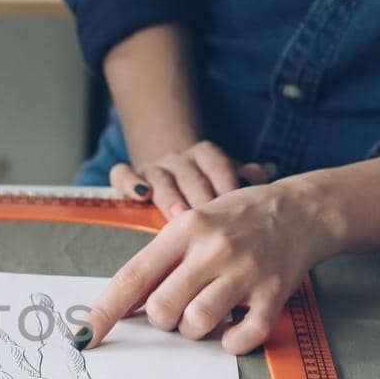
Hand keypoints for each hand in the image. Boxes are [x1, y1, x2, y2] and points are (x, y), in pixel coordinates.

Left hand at [80, 178, 343, 354]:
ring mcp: (245, 272)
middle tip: (180, 306)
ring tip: (208, 311)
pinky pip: (242, 338)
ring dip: (196, 330)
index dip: (104, 311)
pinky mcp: (274, 294)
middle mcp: (213, 249)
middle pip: (163, 309)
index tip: (84, 337)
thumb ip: (161, 260)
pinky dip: (232, 342)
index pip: (132, 277)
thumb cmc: (237, 219)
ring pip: (197, 324)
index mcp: (184, 230)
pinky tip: (233, 327)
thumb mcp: (193, 223)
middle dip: (163, 319)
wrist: (302, 210)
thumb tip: (125, 305)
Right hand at [109, 141, 268, 219]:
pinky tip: (140, 195)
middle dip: (199, 199)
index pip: (219, 166)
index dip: (226, 186)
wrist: (174, 174)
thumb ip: (246, 178)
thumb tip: (257, 176)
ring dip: (170, 196)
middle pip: (190, 176)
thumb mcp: (230, 179)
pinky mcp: (128, 175)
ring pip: (160, 178)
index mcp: (207, 155)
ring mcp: (153, 166)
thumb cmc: (209, 187)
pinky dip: (129, 182)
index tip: (235, 210)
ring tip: (178, 215)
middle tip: (210, 223)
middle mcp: (179, 157)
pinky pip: (122, 174)